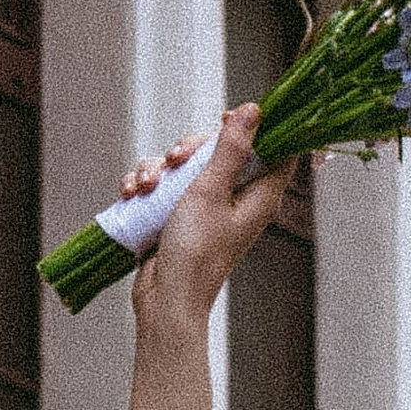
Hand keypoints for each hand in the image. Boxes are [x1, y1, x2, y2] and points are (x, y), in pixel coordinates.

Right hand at [123, 103, 296, 409]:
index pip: (277, 151)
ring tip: (146, 187)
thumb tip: (253, 111)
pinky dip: (147, 185)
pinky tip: (133, 194)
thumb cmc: (195, 251)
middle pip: (220, 150)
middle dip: (189, 148)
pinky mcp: (179, 214)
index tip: (229, 117)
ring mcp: (207, 206)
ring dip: (159, 168)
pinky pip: (164, 185)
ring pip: (184, 165)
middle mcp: (237, 199)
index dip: (258, 127)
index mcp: (259, 196)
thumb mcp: (210, 190)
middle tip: (178, 159)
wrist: (165, 298)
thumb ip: (230, 149)